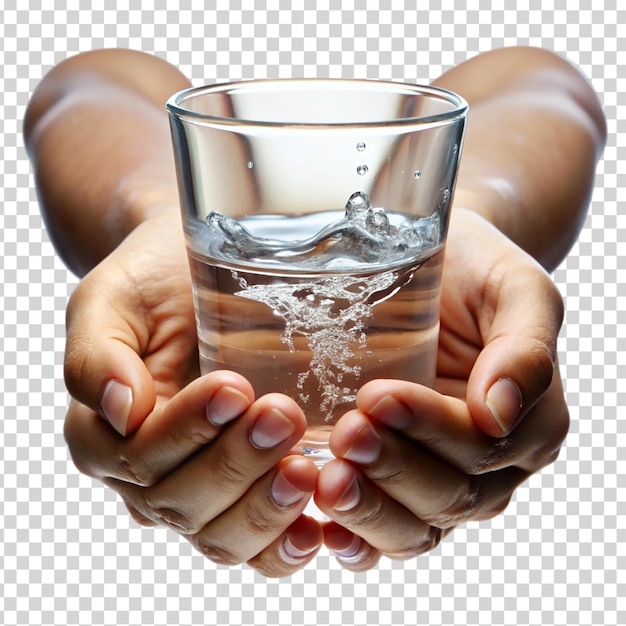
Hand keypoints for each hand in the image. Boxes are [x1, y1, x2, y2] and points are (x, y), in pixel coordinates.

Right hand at [63, 212, 322, 576]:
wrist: (194, 275)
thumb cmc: (155, 282)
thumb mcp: (112, 300)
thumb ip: (97, 355)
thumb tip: (121, 411)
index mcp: (104, 434)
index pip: (140, 456)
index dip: (187, 431)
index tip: (234, 387)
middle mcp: (145, 475)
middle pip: (182, 502)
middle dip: (235, 464)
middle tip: (284, 415)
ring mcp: (197, 489)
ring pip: (219, 536)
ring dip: (264, 509)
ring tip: (306, 471)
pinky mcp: (244, 492)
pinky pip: (256, 546)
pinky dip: (283, 545)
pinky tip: (315, 528)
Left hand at [315, 209, 569, 570]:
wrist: (442, 271)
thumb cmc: (477, 274)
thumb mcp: (517, 291)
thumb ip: (524, 348)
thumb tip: (500, 412)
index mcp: (528, 426)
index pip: (481, 448)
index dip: (430, 430)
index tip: (377, 397)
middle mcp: (491, 467)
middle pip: (447, 496)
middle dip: (393, 469)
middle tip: (346, 433)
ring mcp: (444, 482)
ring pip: (416, 527)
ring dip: (370, 510)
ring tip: (326, 482)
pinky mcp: (400, 484)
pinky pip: (387, 531)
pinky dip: (356, 540)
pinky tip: (324, 527)